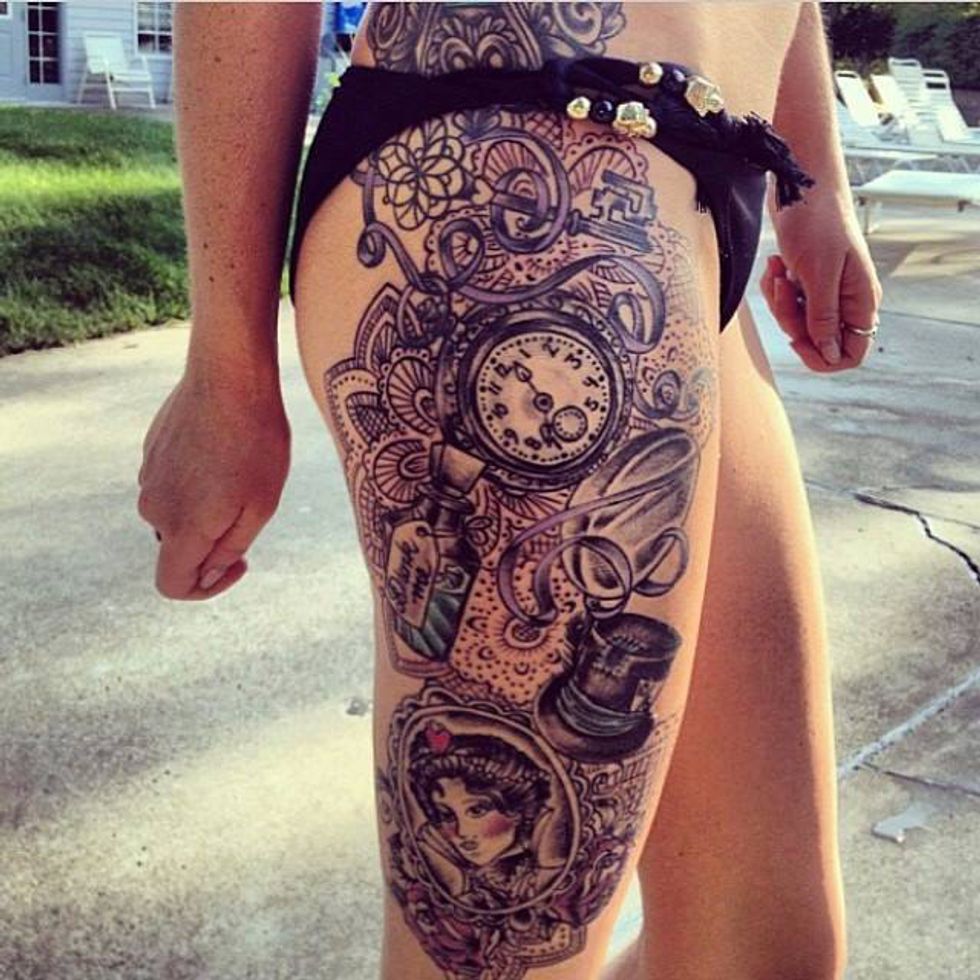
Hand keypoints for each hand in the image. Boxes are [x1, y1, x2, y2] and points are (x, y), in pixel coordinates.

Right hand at [137, 365, 289, 599]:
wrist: (229, 375)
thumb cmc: (256, 442)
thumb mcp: (259, 506)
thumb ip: (228, 548)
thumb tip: (207, 574)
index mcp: (180, 528)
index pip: (172, 585)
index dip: (207, 589)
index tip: (239, 562)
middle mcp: (153, 506)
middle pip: (179, 547)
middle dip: (214, 540)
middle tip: (252, 504)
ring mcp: (147, 476)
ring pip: (178, 512)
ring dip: (208, 506)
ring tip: (242, 471)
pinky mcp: (151, 451)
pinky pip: (174, 482)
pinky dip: (199, 480)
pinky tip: (225, 449)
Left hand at [761, 196, 882, 371]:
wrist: (801, 185)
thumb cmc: (817, 223)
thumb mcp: (819, 274)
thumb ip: (824, 317)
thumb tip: (830, 353)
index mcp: (861, 301)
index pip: (851, 353)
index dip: (823, 357)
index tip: (798, 340)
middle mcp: (847, 299)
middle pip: (816, 339)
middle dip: (791, 320)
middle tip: (783, 290)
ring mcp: (826, 290)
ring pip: (797, 322)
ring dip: (779, 301)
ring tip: (778, 270)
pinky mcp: (806, 280)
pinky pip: (786, 303)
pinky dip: (774, 288)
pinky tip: (775, 265)